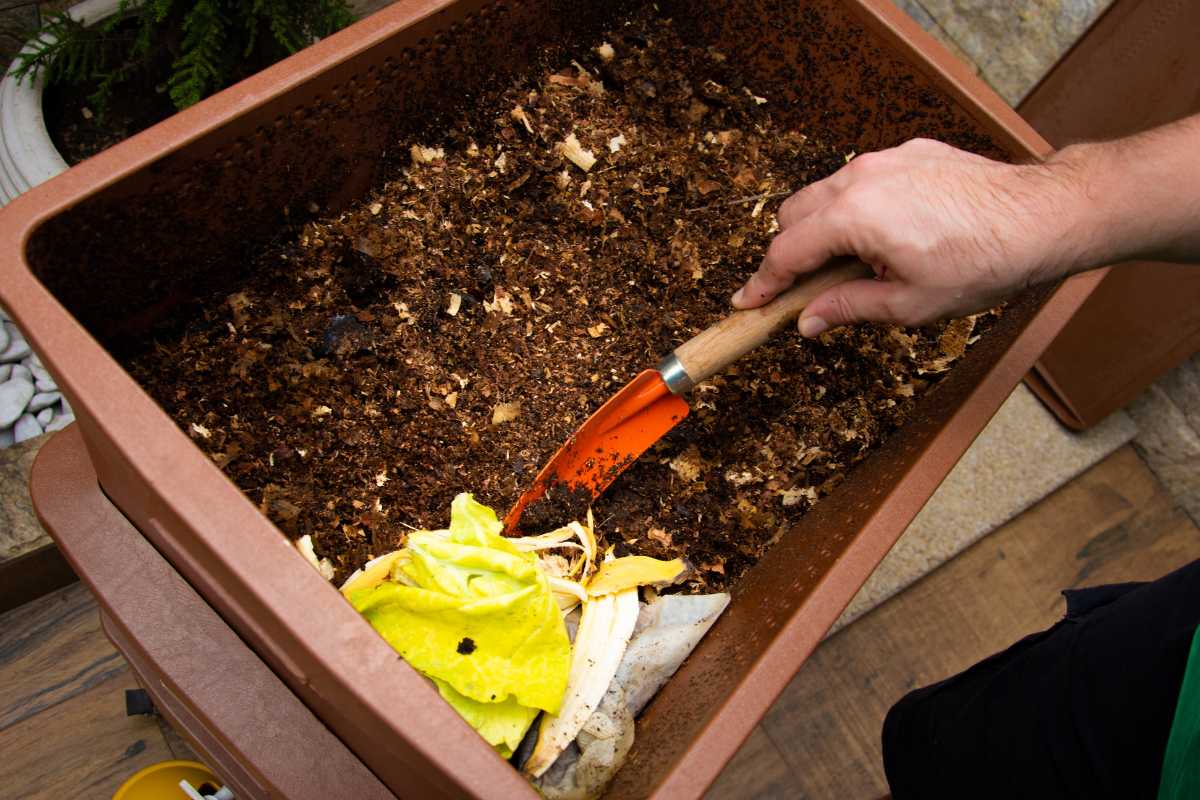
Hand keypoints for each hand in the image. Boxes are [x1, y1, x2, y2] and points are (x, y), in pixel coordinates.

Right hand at [731, 138, 1087, 334]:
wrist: (1042, 217)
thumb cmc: (983, 262)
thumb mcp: (908, 304)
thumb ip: (848, 308)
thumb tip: (808, 321)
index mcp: (853, 216)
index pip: (786, 252)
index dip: (763, 283)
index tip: (747, 302)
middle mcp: (861, 178)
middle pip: (793, 215)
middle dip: (788, 253)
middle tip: (801, 290)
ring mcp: (885, 160)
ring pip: (825, 193)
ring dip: (821, 229)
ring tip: (851, 266)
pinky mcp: (910, 153)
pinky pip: (861, 180)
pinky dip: (855, 208)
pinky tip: (885, 237)